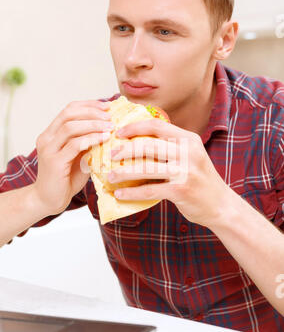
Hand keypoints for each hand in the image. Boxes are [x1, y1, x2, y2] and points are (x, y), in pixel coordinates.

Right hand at [32, 100, 113, 214]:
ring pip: (70, 127)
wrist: (48, 200)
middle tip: (110, 116)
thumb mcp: (79, 156)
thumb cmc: (66, 179)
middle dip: (92, 112)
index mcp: (51, 133)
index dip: (88, 104)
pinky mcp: (54, 162)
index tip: (106, 106)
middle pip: (69, 114)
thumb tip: (110, 130)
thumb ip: (88, 143)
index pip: (69, 110)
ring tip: (110, 126)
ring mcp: (48, 150)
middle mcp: (47, 138)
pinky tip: (104, 139)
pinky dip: (91, 139)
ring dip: (93, 124)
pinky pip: (74, 145)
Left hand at [108, 119, 230, 227]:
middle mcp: (188, 153)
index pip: (157, 126)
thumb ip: (171, 148)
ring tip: (110, 177)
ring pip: (146, 168)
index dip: (135, 127)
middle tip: (111, 155)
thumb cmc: (200, 180)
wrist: (221, 205)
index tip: (118, 133)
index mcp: (189, 140)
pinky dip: (132, 192)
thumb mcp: (191, 156)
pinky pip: (150, 189)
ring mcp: (184, 172)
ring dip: (123, 172)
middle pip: (148, 146)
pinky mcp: (180, 190)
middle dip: (125, 150)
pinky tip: (120, 194)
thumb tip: (137, 144)